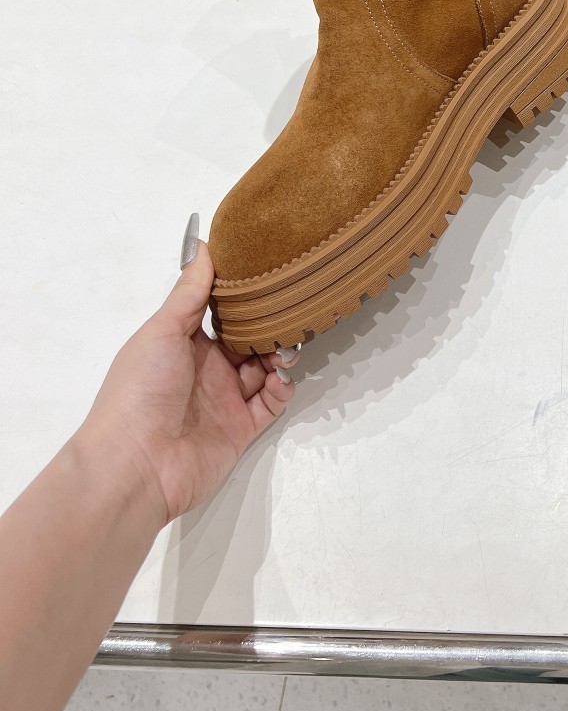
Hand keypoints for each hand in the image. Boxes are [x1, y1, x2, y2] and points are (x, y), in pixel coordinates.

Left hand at [74, 238, 295, 527]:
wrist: (135, 464)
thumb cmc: (140, 388)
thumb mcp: (162, 330)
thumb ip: (189, 291)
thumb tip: (204, 246)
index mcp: (183, 343)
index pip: (220, 312)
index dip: (243, 296)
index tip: (268, 272)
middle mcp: (206, 369)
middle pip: (248, 339)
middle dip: (269, 325)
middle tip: (289, 311)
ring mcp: (225, 400)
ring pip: (265, 368)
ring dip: (279, 354)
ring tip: (285, 347)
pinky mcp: (242, 429)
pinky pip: (271, 403)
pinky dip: (281, 388)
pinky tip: (279, 377)